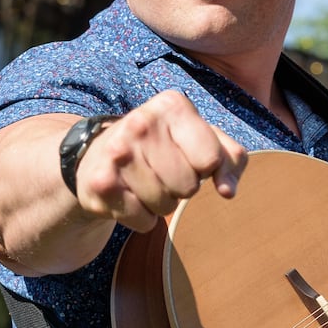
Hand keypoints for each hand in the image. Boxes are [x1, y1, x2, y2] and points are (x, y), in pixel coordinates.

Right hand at [74, 90, 248, 232]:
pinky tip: (129, 196)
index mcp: (172, 105)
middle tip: (163, 172)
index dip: (204, 167)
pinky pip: (144, 221)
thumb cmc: (161, 147)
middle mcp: (141, 123)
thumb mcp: (200, 140)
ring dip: (161, 203)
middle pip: (188, 186)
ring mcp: (118, 153)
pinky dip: (142, 218)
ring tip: (145, 183)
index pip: (211, 159)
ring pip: (166, 206)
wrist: (97, 156)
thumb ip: (229, 159)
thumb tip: (228, 191)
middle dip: (181, 188)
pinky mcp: (101, 184)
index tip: (187, 157)